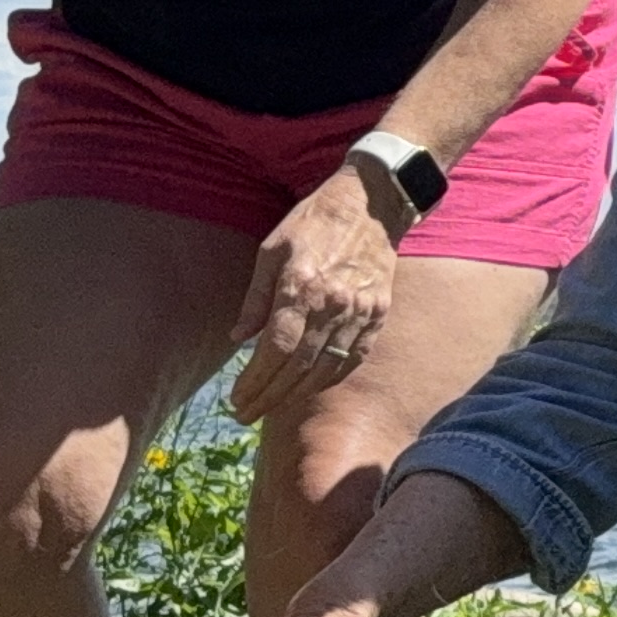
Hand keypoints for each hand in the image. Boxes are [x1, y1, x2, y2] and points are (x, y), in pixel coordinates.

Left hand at [227, 158, 401, 423]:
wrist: (372, 202)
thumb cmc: (314, 222)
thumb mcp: (271, 250)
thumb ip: (255, 297)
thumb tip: (239, 338)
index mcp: (302, 287)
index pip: (275, 349)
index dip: (255, 380)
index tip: (236, 399)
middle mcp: (334, 304)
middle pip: (298, 366)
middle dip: (269, 396)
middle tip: (246, 414)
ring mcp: (361, 310)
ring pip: (328, 368)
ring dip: (297, 394)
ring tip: (272, 407)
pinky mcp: (379, 312)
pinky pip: (355, 357)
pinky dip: (332, 377)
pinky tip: (312, 387)